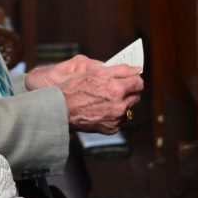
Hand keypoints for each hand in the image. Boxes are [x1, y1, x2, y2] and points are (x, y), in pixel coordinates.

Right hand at [26, 55, 142, 133]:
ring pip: (129, 107)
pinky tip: (102, 109)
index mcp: (116, 88)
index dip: (133, 78)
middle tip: (117, 87)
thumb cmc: (74, 86)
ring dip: (122, 102)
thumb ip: (120, 69)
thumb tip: (136, 69)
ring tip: (106, 99)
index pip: (138, 81)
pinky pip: (121, 119)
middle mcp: (118, 105)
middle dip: (129, 90)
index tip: (129, 77)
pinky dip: (115, 114)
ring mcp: (115, 118)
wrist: (59, 107)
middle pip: (136, 95)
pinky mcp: (111, 128)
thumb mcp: (95, 70)